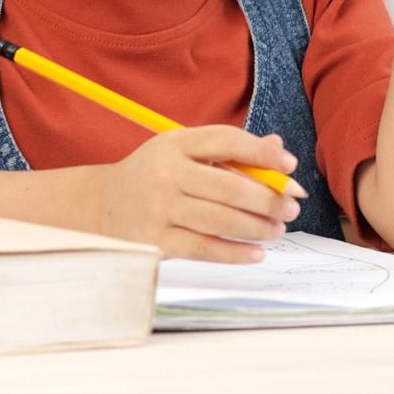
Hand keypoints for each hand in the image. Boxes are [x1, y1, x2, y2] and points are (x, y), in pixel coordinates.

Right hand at [92, 126, 306, 262]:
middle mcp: (165, 174)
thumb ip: (229, 151)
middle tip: (291, 207)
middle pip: (230, 187)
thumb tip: (278, 150)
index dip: (262, 153)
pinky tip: (256, 253)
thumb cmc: (155, 176)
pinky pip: (205, 248)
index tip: (289, 165)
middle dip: (269, 199)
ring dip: (258, 227)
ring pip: (222, 221)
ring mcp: (159, 209)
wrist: (102, 205)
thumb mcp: (183, 152)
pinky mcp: (157, 240)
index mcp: (174, 144)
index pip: (226, 140)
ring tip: (277, 229)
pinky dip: (236, 253)